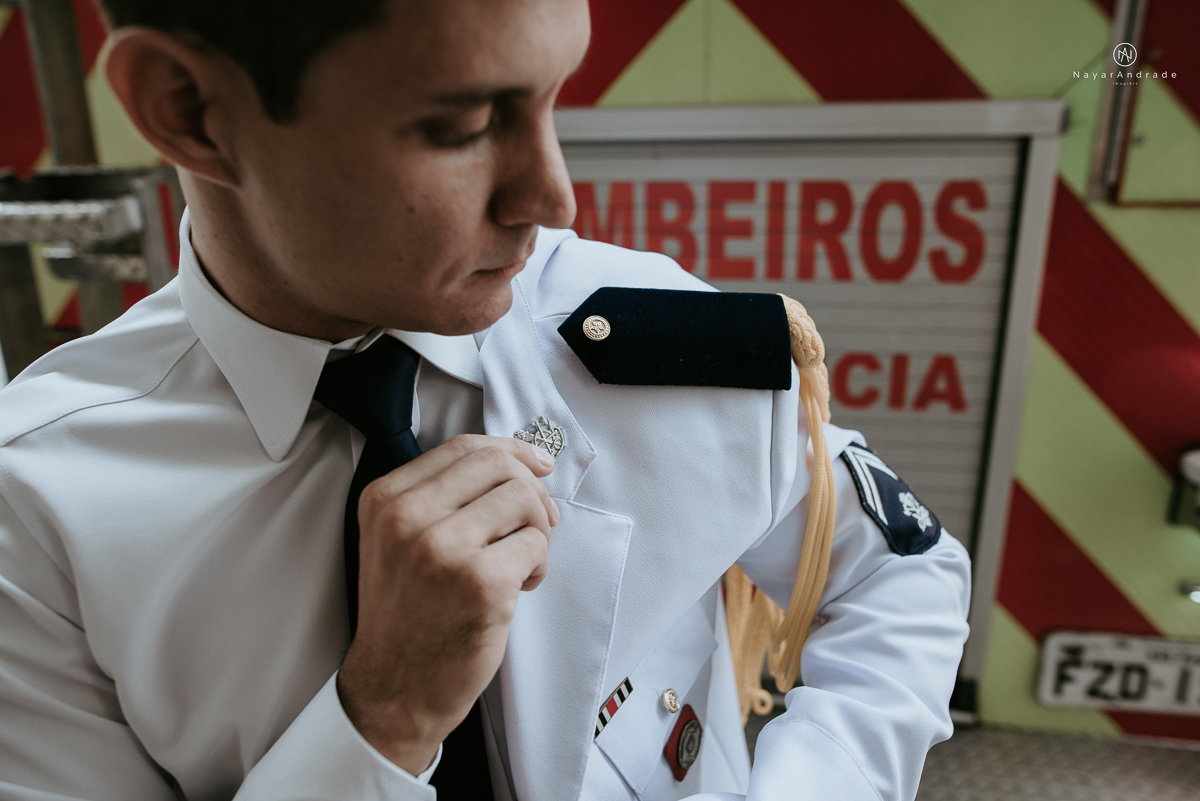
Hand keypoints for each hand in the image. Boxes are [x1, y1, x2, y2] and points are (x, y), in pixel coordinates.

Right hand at [335, 434, 558, 773]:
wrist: (394, 688)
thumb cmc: (409, 615)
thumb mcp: (401, 541)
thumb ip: (444, 497)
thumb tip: (523, 463)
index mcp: (385, 499)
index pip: (463, 447)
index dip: (512, 450)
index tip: (538, 465)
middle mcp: (406, 517)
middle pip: (498, 465)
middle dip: (532, 490)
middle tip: (537, 524)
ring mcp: (441, 548)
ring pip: (524, 500)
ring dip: (537, 532)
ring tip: (519, 565)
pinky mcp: (479, 582)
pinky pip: (536, 544)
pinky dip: (539, 565)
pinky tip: (519, 588)